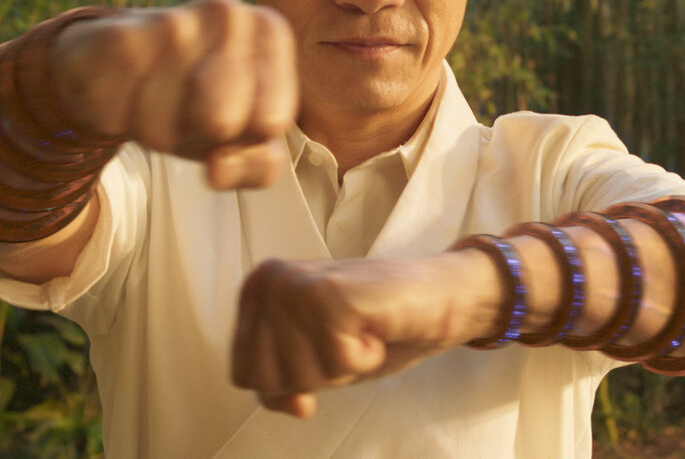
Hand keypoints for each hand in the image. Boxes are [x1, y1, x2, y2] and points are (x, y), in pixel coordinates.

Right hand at [47, 0, 297, 188]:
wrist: (111, 61)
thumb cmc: (189, 99)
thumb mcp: (237, 138)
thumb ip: (259, 166)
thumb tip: (222, 169)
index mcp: (270, 31)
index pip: (271, 121)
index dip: (242, 140)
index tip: (228, 117)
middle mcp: (228, 14)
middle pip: (223, 122)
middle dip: (198, 137)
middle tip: (186, 111)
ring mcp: (174, 21)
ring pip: (168, 129)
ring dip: (155, 133)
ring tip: (152, 98)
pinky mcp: (121, 38)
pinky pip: (126, 118)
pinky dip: (120, 122)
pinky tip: (121, 92)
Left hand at [230, 251, 500, 417]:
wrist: (439, 296)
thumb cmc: (377, 328)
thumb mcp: (315, 363)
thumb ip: (282, 386)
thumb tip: (295, 404)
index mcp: (256, 290)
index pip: (244, 374)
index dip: (292, 378)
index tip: (325, 345)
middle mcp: (269, 280)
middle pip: (266, 379)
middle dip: (315, 373)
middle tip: (346, 337)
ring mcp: (297, 285)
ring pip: (299, 376)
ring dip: (342, 365)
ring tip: (361, 330)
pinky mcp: (330, 295)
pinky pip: (336, 365)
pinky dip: (365, 358)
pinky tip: (375, 327)